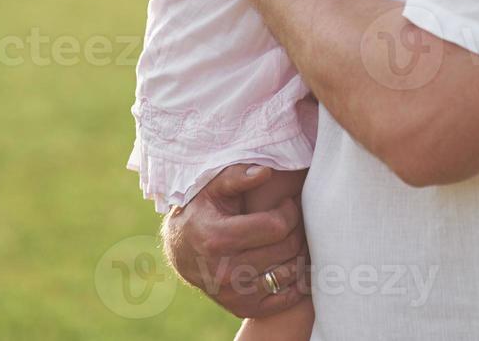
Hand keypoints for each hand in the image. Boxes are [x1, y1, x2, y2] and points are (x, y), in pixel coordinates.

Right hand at [161, 164, 309, 317]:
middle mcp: (225, 271)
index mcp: (218, 238)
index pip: (276, 227)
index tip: (287, 203)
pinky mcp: (241, 307)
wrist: (181, 250)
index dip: (289, 211)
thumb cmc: (201, 210)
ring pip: (289, 274)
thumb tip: (265, 171)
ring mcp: (233, 294)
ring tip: (292, 237)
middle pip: (286, 249)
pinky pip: (284, 298)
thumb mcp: (212, 187)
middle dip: (296, 229)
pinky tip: (290, 262)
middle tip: (293, 218)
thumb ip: (237, 176)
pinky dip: (295, 282)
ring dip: (298, 253)